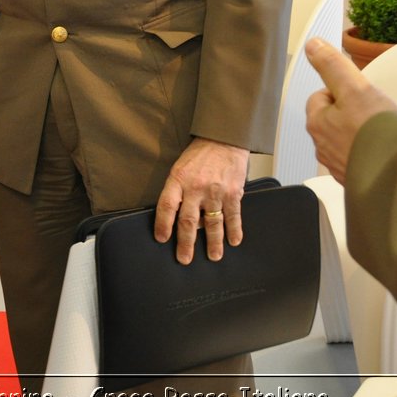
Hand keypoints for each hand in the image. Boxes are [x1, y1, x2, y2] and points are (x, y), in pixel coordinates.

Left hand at [154, 137, 249, 263]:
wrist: (224, 138)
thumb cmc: (199, 154)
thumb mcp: (180, 167)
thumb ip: (178, 191)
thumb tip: (176, 216)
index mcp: (178, 179)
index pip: (167, 206)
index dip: (163, 224)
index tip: (162, 239)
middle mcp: (196, 187)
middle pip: (188, 221)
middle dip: (186, 243)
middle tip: (184, 258)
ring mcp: (216, 192)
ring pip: (212, 224)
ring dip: (213, 243)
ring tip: (213, 256)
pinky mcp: (233, 193)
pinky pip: (233, 216)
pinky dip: (234, 231)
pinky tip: (233, 241)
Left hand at [304, 37, 396, 182]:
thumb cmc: (375, 134)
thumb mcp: (354, 88)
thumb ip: (332, 66)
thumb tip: (312, 45)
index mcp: (317, 125)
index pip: (320, 97)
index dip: (340, 89)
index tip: (358, 90)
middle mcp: (325, 148)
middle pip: (335, 120)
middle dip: (353, 113)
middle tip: (376, 110)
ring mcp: (343, 167)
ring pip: (351, 141)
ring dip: (366, 134)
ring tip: (387, 130)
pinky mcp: (362, 180)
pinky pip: (367, 160)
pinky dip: (378, 154)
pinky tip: (393, 150)